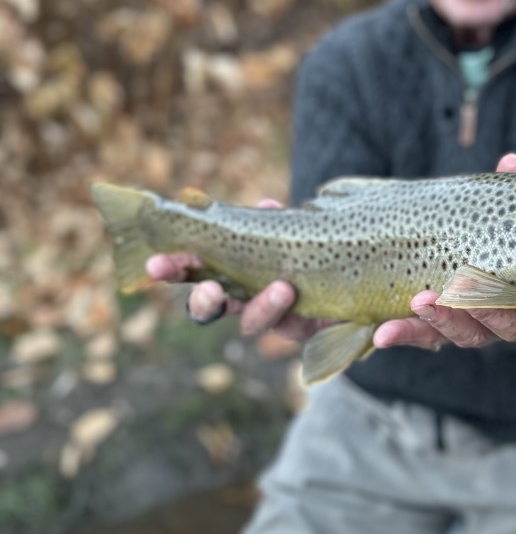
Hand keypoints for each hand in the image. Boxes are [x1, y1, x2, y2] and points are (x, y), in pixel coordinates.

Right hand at [145, 199, 313, 340]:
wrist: (342, 280)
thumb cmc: (303, 250)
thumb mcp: (285, 230)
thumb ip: (273, 222)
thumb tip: (267, 205)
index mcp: (226, 269)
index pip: (192, 270)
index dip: (172, 269)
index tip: (156, 265)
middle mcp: (241, 297)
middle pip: (210, 307)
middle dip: (205, 300)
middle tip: (211, 291)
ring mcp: (267, 316)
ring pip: (252, 322)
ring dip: (261, 307)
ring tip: (282, 288)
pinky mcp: (299, 328)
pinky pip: (291, 327)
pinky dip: (290, 310)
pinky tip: (295, 292)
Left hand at [372, 153, 515, 352]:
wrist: (461, 244)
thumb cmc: (502, 229)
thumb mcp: (509, 211)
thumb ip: (514, 193)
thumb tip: (510, 163)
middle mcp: (514, 318)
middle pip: (510, 328)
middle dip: (489, 313)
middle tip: (466, 297)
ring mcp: (477, 327)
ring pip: (468, 334)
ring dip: (443, 321)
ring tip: (420, 301)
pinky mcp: (440, 330)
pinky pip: (425, 336)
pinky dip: (405, 334)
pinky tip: (383, 334)